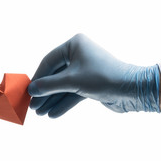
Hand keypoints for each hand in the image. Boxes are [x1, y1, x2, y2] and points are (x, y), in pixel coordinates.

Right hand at [28, 33, 159, 117]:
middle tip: (33, 106)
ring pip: (64, 86)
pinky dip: (64, 103)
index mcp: (74, 45)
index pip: (49, 62)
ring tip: (41, 113)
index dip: (38, 78)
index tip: (28, 92)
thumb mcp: (72, 81)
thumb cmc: (103, 77)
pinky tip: (53, 114)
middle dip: (45, 92)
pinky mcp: (90, 84)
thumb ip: (49, 85)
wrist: (132, 90)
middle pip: (55, 75)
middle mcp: (79, 55)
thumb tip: (31, 90)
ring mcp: (84, 70)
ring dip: (53, 100)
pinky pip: (73, 93)